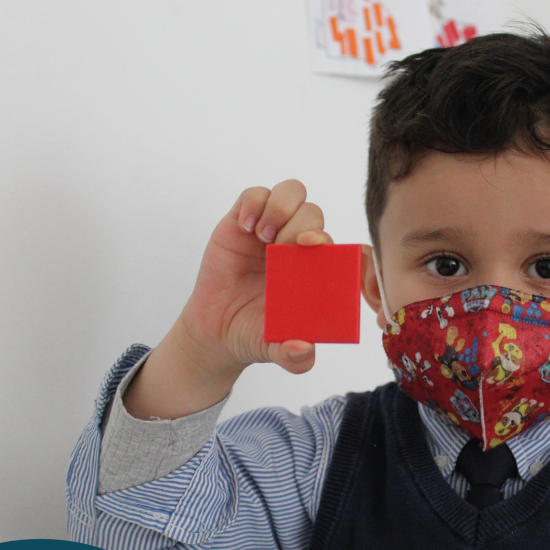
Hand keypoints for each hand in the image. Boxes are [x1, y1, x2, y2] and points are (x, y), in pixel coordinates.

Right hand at [124, 180, 332, 419]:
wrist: (215, 331)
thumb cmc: (254, 333)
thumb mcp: (275, 349)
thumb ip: (293, 357)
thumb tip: (304, 351)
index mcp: (315, 272)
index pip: (334, 242)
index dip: (329, 238)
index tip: (312, 247)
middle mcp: (296, 246)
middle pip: (313, 212)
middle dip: (300, 224)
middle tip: (278, 248)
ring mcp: (270, 230)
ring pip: (291, 193)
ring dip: (280, 207)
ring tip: (263, 236)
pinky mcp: (242, 222)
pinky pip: (255, 193)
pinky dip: (253, 202)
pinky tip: (246, 227)